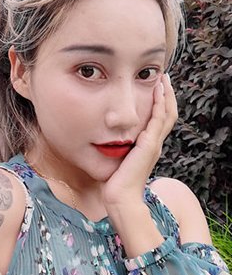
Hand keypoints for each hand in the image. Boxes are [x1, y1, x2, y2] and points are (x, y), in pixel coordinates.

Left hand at [102, 73, 177, 208]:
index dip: (160, 103)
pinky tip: (157, 91)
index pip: (159, 120)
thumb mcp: (118, 160)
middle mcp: (154, 144)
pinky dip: (160, 104)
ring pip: (167, 114)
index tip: (156, 88)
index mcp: (148, 146)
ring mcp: (153, 144)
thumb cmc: (115, 181)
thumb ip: (118, 149)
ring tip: (163, 79)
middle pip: (168, 114)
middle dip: (166, 95)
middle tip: (163, 78)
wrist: (120, 197)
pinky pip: (158, 120)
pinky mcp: (148, 145)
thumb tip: (107, 138)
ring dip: (166, 95)